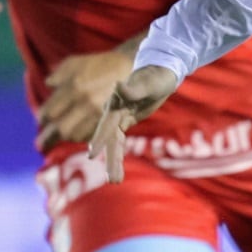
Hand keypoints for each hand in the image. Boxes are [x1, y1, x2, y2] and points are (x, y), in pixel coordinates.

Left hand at [35, 50, 132, 152]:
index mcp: (76, 87)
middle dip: (49, 138)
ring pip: (77, 135)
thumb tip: (48, 84)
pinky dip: (84, 137)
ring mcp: (102, 114)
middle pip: (61, 130)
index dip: (43, 119)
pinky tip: (79, 133)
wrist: (140, 64)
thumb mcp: (78, 62)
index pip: (50, 112)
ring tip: (61, 137)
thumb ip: (60, 73)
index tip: (41, 122)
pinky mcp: (115, 122)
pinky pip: (94, 136)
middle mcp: (88, 102)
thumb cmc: (105, 63)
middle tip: (41, 143)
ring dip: (68, 137)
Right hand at [88, 65, 180, 181]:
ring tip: (115, 181)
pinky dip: (117, 156)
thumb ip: (133, 88)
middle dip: (109, 158)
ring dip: (113, 161)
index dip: (99, 139)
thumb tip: (118, 86)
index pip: (106, 124)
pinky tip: (116, 171)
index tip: (92, 154)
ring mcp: (119, 118)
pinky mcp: (125, 122)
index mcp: (115, 103)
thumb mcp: (147, 82)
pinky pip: (118, 142)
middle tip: (112, 179)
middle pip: (108, 138)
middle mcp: (113, 112)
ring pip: (113, 143)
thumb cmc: (155, 74)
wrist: (159, 71)